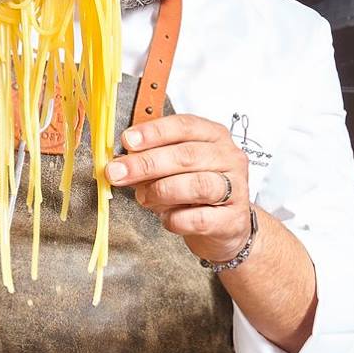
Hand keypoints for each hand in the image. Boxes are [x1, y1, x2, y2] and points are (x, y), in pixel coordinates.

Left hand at [105, 114, 252, 261]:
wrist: (225, 226)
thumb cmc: (196, 191)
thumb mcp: (175, 168)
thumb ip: (152, 159)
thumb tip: (121, 162)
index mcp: (214, 135)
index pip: (185, 126)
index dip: (154, 132)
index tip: (127, 140)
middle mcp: (229, 158)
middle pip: (187, 155)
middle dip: (147, 164)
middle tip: (117, 173)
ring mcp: (236, 188)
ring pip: (197, 185)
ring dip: (162, 191)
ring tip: (143, 198)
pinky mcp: (232, 219)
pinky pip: (200, 218)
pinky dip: (176, 219)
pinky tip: (166, 218)